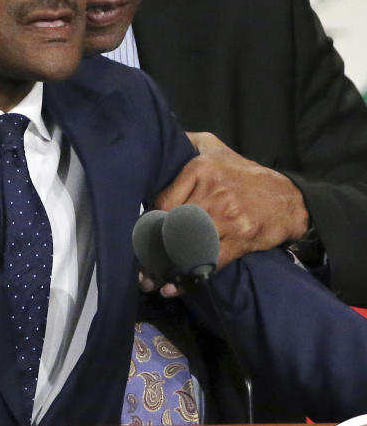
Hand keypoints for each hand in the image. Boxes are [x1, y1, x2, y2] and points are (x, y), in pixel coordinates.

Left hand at [154, 132, 308, 275]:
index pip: (162, 201)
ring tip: (150, 278)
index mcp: (200, 170)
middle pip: (170, 225)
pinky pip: (209, 261)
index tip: (140, 231)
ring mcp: (227, 218)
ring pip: (186, 245)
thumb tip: (158, 139)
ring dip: (165, 265)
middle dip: (151, 247)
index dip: (148, 220)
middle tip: (138, 262)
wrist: (287, 197)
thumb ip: (185, 142)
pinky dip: (189, 276)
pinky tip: (173, 286)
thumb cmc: (241, 172)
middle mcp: (212, 194)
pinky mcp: (241, 239)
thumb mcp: (213, 147)